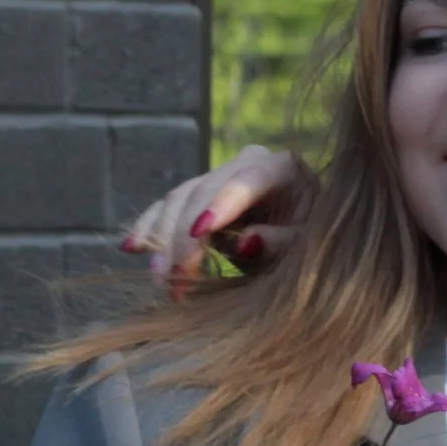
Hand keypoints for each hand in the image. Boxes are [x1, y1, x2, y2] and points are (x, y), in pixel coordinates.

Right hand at [121, 143, 309, 296]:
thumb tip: (247, 242)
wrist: (309, 241)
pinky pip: (165, 208)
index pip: (246, 181)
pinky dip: (149, 229)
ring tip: (161, 281)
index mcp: (282, 169)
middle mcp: (247, 164)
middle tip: (174, 279)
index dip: (220, 204)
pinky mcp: (197, 197)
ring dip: (163, 241)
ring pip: (178, 199)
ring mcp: (218, 178)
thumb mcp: (309, 250)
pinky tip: (131, 248)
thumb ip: (283, 244)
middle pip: (202, 191)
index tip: (199, 233)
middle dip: (183, 236)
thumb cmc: (315, 245)